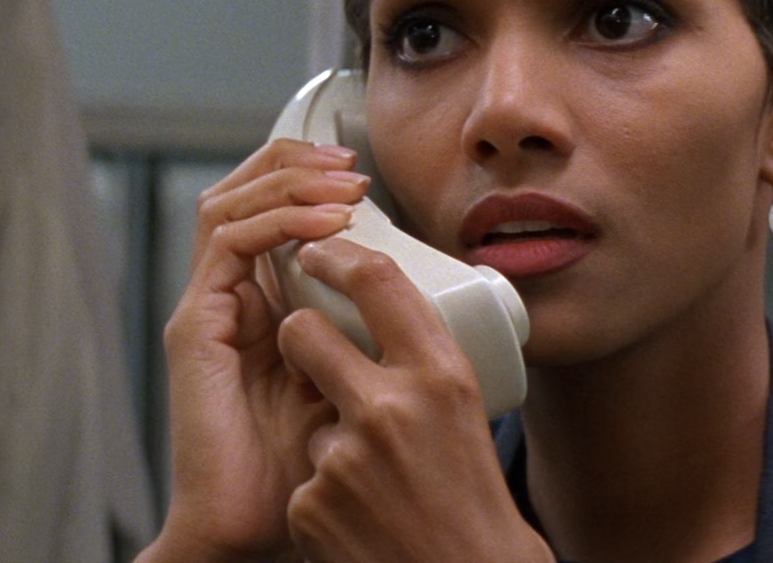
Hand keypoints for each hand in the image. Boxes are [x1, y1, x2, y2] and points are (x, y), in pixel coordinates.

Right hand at [140, 140, 370, 562]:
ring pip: (227, 204)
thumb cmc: (298, 466)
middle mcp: (223, 297)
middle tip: (351, 165)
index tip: (361, 175)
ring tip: (343, 187)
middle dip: (295, 164)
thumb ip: (358, 335)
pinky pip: (227, 246)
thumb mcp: (347, 380)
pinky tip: (323, 226)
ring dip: (289, 184)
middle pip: (239, 191)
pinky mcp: (194, 327)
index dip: (306, 179)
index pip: (266, 209)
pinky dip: (276, 222)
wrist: (248, 528)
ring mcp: (204, 308)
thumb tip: (416, 292)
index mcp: (255, 302)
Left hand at [276, 238, 554, 562]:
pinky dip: (325, 496)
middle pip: (305, 331)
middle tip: (311, 354)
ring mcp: (344, 456)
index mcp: (441, 375)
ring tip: (373, 481)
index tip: (318, 252)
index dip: (338, 255)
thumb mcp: (465, 412)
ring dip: (328, 441)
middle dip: (299, 338)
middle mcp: (391, 406)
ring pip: (306, 414)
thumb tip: (389, 305)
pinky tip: (360, 519)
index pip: (378, 281)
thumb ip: (425, 363)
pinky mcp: (312, 502)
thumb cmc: (473, 500)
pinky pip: (303, 477)